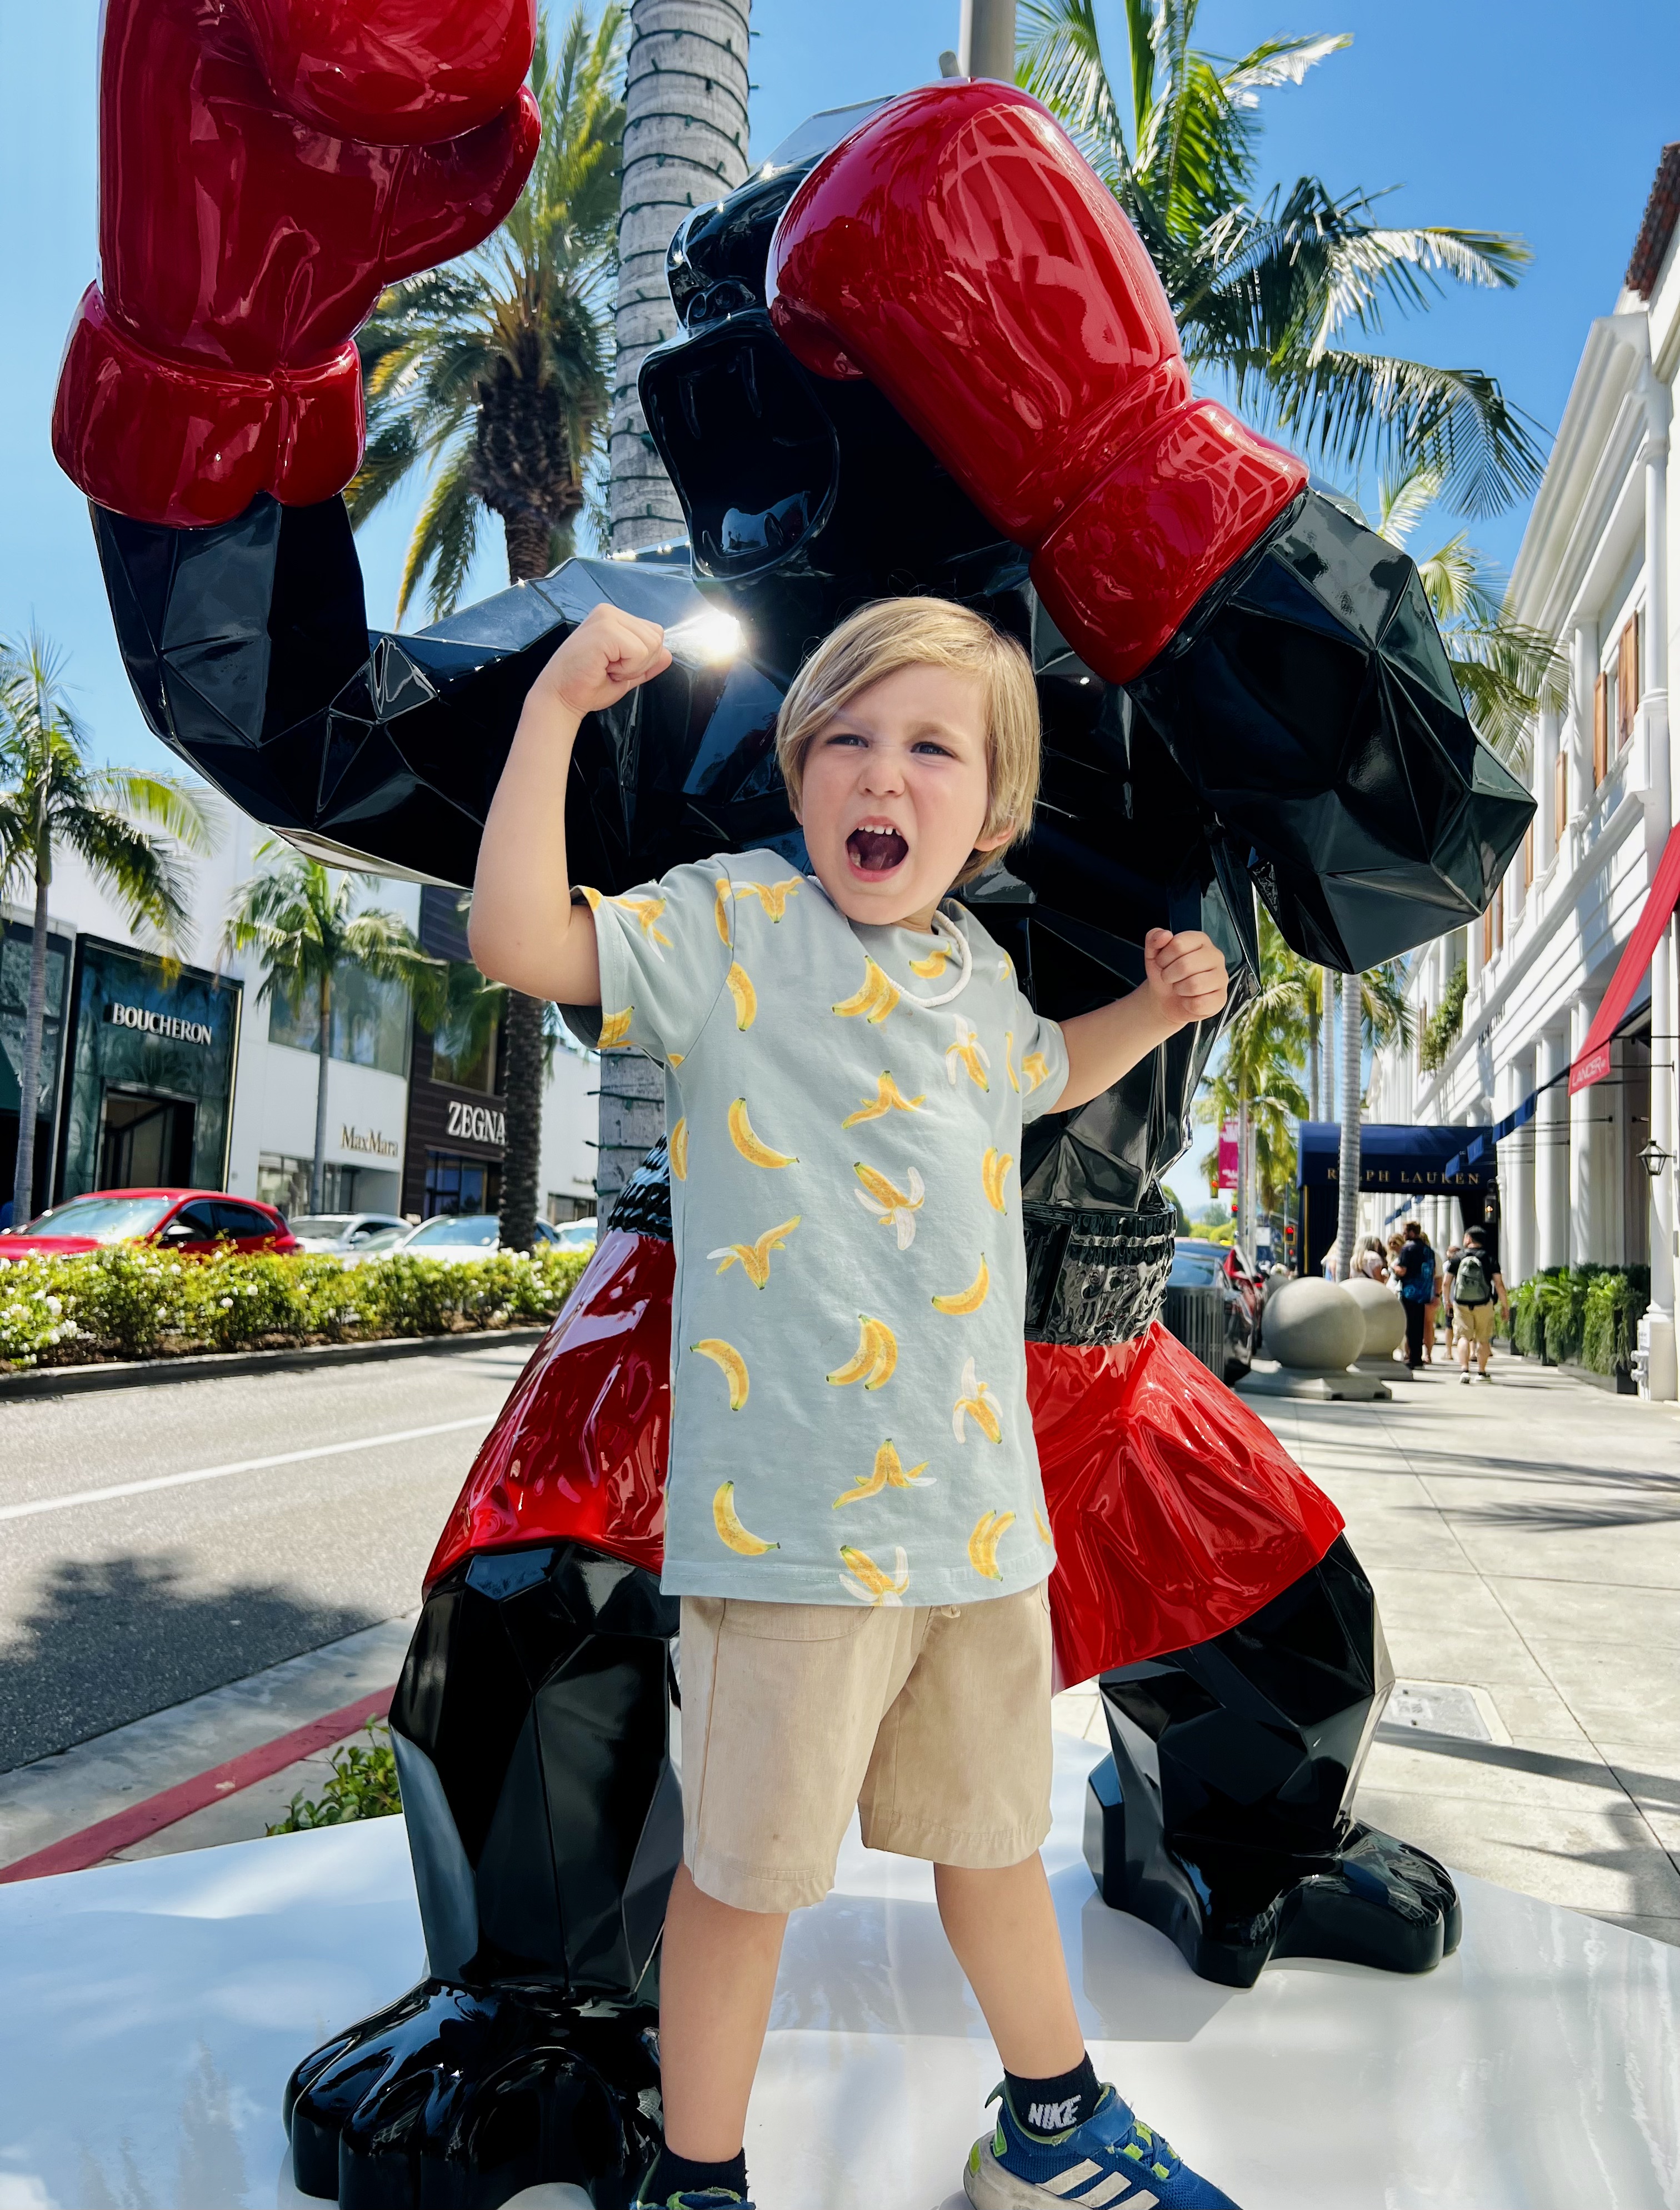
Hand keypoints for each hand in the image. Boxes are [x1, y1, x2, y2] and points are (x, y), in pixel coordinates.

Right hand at [530, 604, 672, 721]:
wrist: (561, 697)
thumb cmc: (588, 686)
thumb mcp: (626, 674)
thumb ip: (647, 663)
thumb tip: (668, 655)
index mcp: (614, 618)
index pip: (654, 633)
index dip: (643, 659)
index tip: (615, 667)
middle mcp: (610, 612)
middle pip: (657, 636)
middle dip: (641, 663)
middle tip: (611, 669)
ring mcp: (607, 617)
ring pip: (651, 644)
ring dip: (633, 666)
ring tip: (607, 668)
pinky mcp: (605, 629)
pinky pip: (639, 651)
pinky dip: (628, 668)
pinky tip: (605, 667)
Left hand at [1142, 927, 1227, 1026]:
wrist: (1165, 999)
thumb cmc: (1165, 975)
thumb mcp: (1153, 954)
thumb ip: (1154, 938)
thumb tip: (1164, 935)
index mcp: (1200, 940)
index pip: (1179, 944)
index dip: (1164, 957)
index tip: (1163, 962)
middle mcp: (1215, 956)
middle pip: (1185, 965)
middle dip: (1170, 975)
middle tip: (1170, 977)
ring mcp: (1221, 977)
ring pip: (1194, 985)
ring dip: (1179, 989)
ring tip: (1180, 987)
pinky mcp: (1221, 998)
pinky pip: (1199, 1003)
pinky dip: (1187, 1004)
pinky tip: (1189, 999)